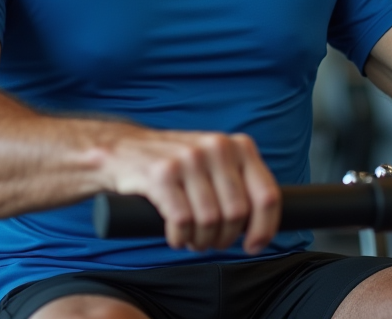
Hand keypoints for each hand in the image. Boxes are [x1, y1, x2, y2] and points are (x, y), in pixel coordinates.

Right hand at [104, 127, 280, 253]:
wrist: (124, 151)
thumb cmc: (177, 165)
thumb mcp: (215, 162)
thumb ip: (240, 182)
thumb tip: (266, 222)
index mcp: (238, 146)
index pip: (267, 195)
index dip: (265, 228)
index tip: (253, 245)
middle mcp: (217, 147)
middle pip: (237, 214)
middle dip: (225, 238)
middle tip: (211, 241)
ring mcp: (188, 159)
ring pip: (210, 221)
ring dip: (200, 241)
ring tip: (192, 238)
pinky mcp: (161, 174)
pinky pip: (182, 222)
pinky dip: (180, 238)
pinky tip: (175, 235)